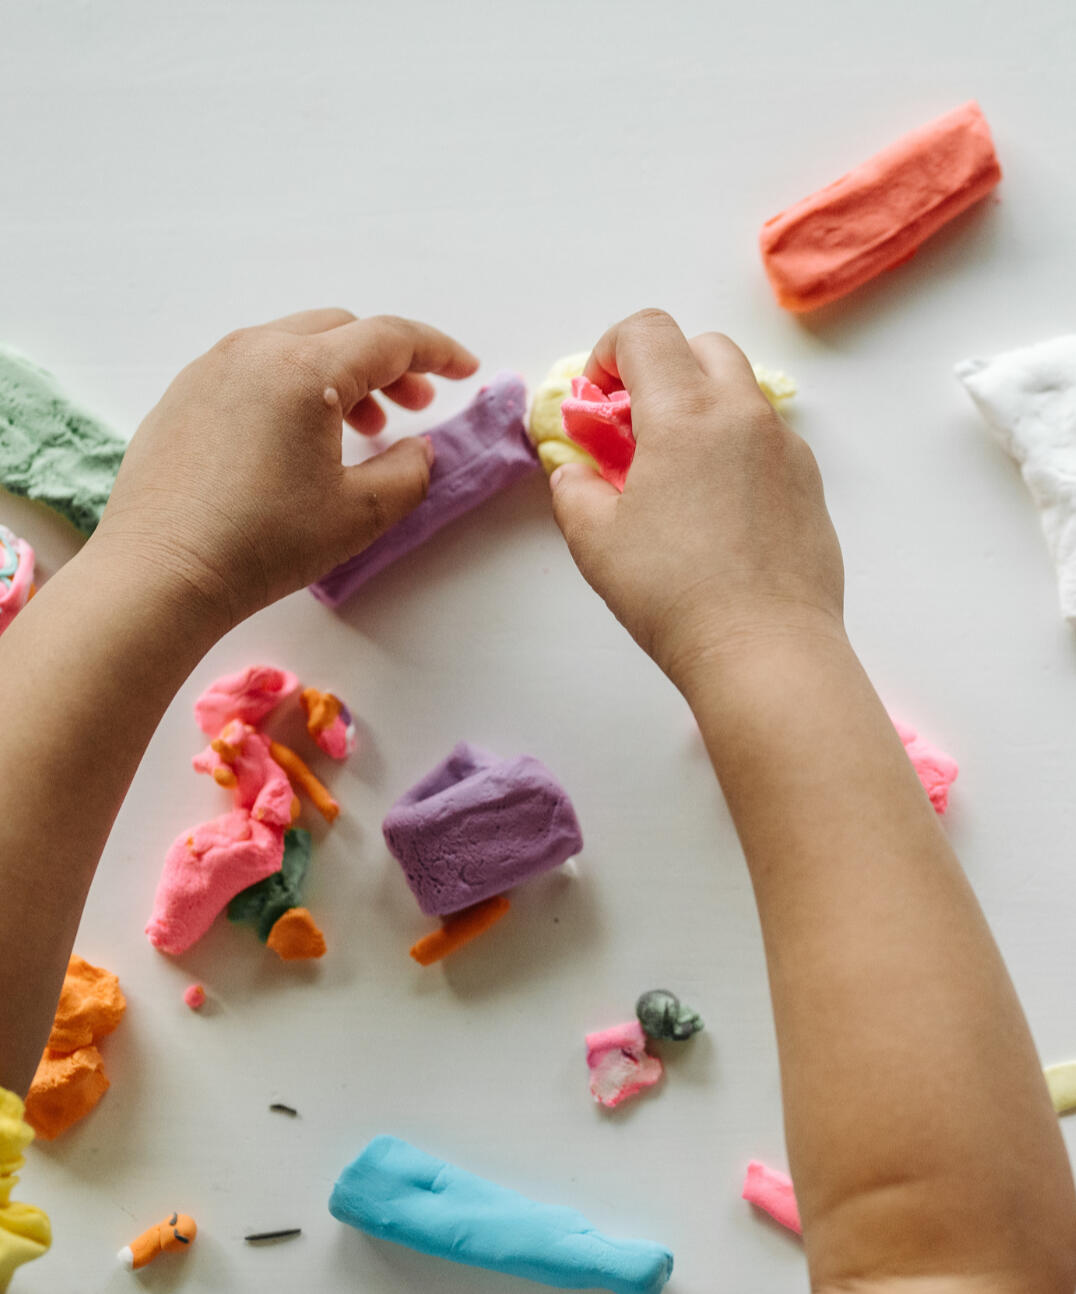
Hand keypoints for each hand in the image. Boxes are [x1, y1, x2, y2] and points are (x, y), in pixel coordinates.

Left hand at [93, 309, 478, 632]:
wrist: (160, 573)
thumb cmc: (263, 544)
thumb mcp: (359, 514)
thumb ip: (408, 472)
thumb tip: (418, 448)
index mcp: (304, 369)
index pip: (389, 338)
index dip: (438, 350)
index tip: (465, 369)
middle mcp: (255, 350)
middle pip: (341, 331)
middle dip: (388, 361)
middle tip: (416, 403)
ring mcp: (211, 368)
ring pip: (295, 345)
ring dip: (340, 374)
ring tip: (362, 426)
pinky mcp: (183, 396)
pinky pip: (254, 369)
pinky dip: (293, 386)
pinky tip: (299, 438)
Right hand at [550, 309, 844, 690]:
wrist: (764, 648)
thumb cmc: (672, 594)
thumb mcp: (595, 541)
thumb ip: (574, 489)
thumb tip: (575, 472)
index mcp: (686, 413)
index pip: (647, 332)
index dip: (609, 352)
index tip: (596, 401)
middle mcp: (743, 414)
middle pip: (701, 347)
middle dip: (660, 370)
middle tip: (632, 430)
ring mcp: (785, 447)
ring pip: (740, 391)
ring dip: (699, 408)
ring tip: (674, 474)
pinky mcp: (809, 483)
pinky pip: (766, 438)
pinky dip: (734, 446)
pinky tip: (715, 509)